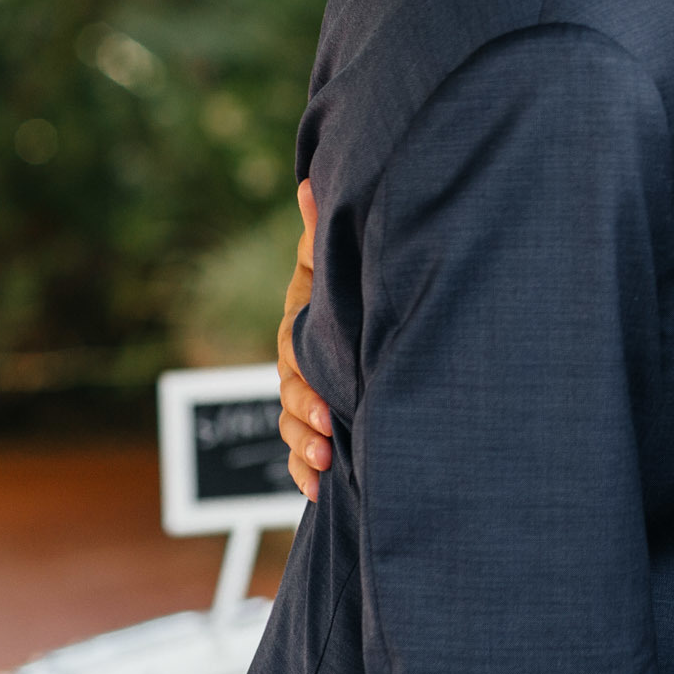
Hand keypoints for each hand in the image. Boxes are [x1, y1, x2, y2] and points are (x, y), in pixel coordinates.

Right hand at [277, 178, 333, 500]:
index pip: (290, 356)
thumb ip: (322, 230)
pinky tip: (317, 490)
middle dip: (303, 422)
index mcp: (302, 321)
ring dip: (303, 450)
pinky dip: (304, 471)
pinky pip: (303, 450)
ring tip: (324, 467)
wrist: (385, 300)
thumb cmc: (358, 276)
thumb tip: (309, 183)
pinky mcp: (323, 418)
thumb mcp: (338, 257)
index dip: (303, 383)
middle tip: (327, 440)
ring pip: (291, 425)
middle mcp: (300, 358)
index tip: (323, 407)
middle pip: (288, 395)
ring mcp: (309, 390)